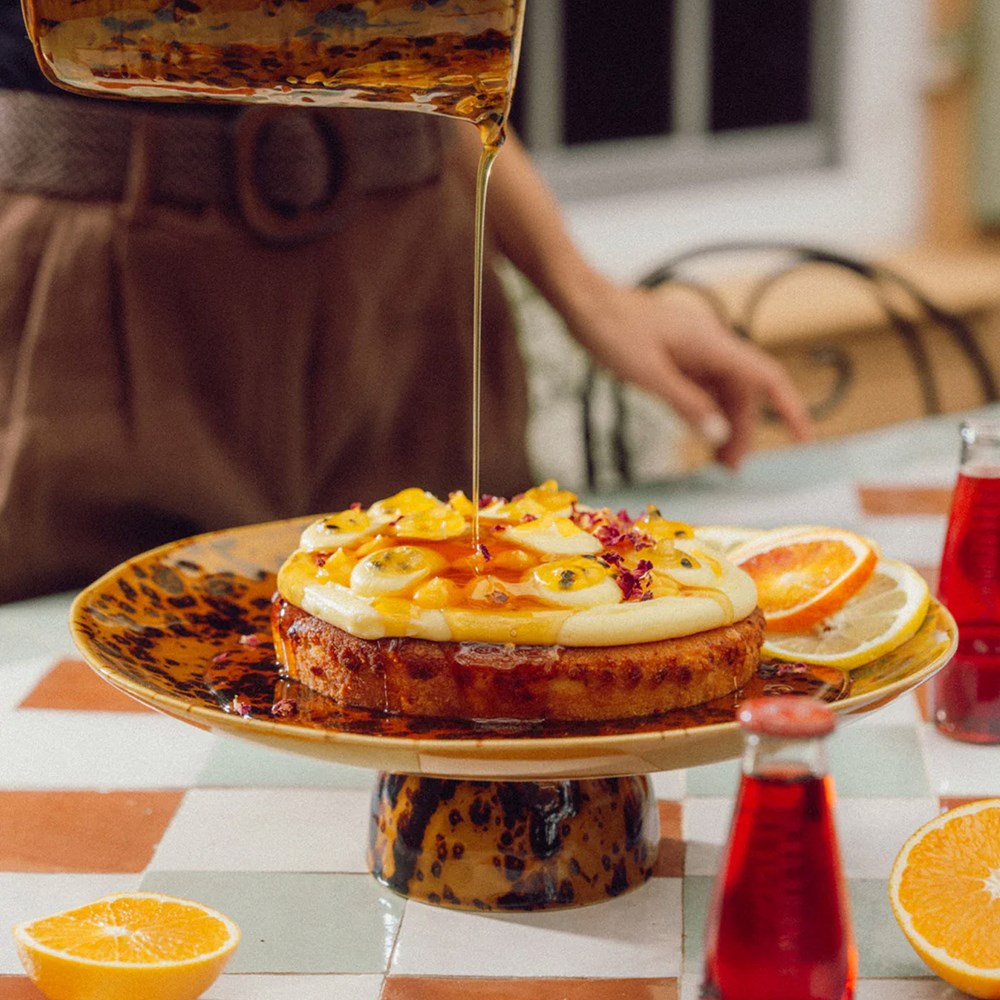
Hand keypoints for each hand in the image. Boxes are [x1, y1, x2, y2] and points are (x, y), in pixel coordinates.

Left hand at [560, 277, 813, 469]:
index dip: (789, 408)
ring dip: (726, 425)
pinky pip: (704, 389)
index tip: (804, 438)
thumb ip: (686, 405)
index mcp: (712, 344)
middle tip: (731, 468)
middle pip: (744, 392)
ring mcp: (694, 351)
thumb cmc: (611, 329)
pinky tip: (702, 435)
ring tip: (719, 461)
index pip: (766, 377)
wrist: (584, 302)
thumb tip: (719, 435)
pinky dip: (707, 414)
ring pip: (724, 393)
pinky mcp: (678, 358)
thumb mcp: (648, 374)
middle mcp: (710, 346)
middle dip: (745, 430)